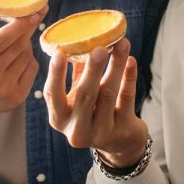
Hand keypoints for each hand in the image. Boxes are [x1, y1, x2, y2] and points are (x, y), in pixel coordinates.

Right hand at [0, 7, 45, 138]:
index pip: (0, 40)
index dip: (19, 25)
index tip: (34, 12)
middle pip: (17, 47)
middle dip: (27, 30)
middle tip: (34, 17)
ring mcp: (2, 91)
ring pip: (27, 57)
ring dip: (26, 45)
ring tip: (16, 43)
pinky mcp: (15, 98)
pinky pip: (32, 69)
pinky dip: (29, 60)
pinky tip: (18, 59)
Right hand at [44, 38, 148, 167]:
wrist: (119, 142)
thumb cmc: (94, 112)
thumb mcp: (79, 97)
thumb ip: (76, 74)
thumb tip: (77, 41)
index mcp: (60, 119)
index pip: (53, 95)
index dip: (56, 75)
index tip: (59, 53)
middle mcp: (77, 129)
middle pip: (85, 95)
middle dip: (93, 68)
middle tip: (100, 47)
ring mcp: (101, 132)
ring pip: (109, 93)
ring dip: (116, 66)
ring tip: (122, 44)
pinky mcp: (123, 130)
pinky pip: (126, 98)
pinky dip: (129, 77)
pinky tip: (130, 61)